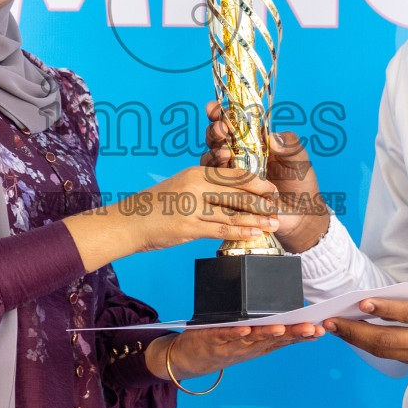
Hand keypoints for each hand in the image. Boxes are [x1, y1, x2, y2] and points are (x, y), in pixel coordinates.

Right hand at [63, 166, 278, 271]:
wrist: (129, 223)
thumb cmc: (156, 206)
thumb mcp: (181, 187)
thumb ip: (204, 188)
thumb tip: (229, 194)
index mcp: (196, 172)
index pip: (232, 174)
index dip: (255, 181)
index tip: (272, 187)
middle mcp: (195, 186)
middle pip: (237, 192)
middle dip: (262, 200)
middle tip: (279, 206)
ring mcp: (191, 206)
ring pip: (232, 211)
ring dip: (257, 218)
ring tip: (274, 223)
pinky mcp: (188, 226)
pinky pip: (220, 228)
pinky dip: (241, 231)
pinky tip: (255, 234)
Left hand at [145, 323, 324, 380]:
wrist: (185, 360)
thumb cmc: (219, 345)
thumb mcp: (246, 340)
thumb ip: (264, 330)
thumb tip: (286, 314)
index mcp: (257, 345)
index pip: (283, 340)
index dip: (302, 336)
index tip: (321, 329)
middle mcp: (247, 347)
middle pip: (272, 339)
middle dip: (293, 333)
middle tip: (312, 328)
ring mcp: (229, 345)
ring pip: (251, 338)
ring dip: (267, 333)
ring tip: (281, 326)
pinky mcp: (210, 340)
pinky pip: (223, 335)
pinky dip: (234, 332)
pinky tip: (245, 328)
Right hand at [202, 101, 329, 252]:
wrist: (300, 215)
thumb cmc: (301, 184)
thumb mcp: (299, 160)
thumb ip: (290, 144)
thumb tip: (272, 137)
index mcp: (254, 142)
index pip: (234, 123)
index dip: (221, 113)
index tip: (215, 108)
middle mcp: (238, 156)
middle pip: (216, 138)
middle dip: (215, 130)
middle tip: (222, 129)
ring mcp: (231, 175)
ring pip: (211, 159)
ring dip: (214, 152)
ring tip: (224, 152)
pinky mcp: (228, 194)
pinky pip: (215, 182)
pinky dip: (215, 173)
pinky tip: (223, 167)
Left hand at [323, 286, 407, 382]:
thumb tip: (395, 299)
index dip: (384, 309)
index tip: (361, 303)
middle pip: (388, 339)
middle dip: (356, 331)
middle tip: (331, 323)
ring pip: (388, 352)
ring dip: (359, 342)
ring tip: (338, 331)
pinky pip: (399, 357)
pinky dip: (378, 348)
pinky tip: (362, 339)